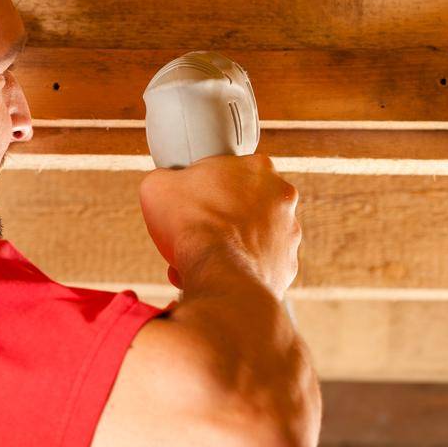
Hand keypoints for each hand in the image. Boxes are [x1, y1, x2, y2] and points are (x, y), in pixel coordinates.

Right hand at [140, 152, 300, 300]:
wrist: (218, 273)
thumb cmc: (191, 224)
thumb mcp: (158, 186)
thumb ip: (165, 178)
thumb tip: (163, 184)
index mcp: (257, 168)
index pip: (230, 172)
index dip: (205, 188)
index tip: (191, 204)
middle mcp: (282, 197)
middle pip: (243, 206)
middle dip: (220, 220)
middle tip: (194, 234)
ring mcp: (290, 233)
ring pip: (252, 239)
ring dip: (229, 248)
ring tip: (201, 262)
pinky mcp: (288, 267)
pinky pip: (257, 268)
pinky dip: (239, 273)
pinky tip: (216, 278)